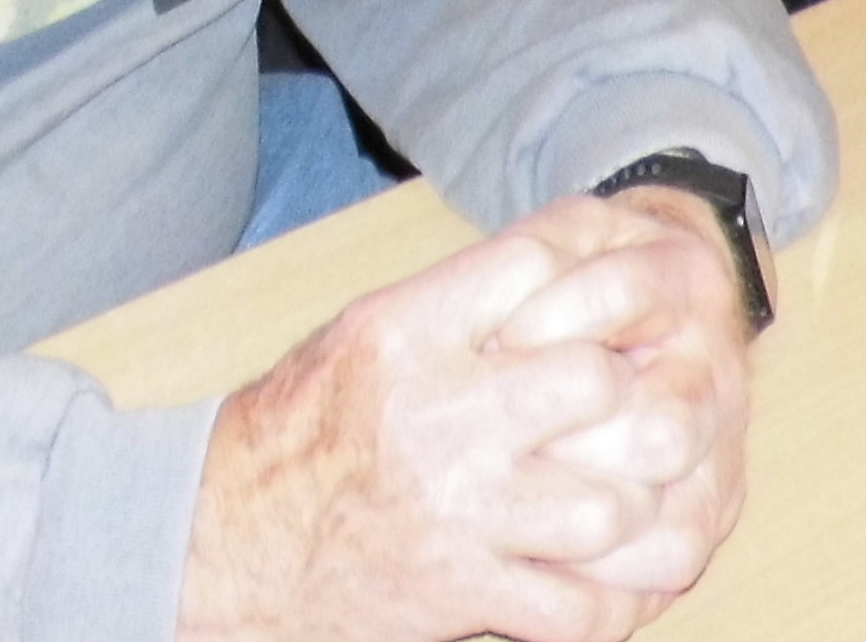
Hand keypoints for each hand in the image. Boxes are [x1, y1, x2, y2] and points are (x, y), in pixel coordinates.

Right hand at [178, 197, 749, 641]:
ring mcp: (458, 514)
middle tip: (634, 400)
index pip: (535, 266)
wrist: (231, 536)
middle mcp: (441, 419)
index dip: (592, 273)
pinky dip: (611, 601)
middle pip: (593, 385)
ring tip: (630, 489)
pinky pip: (576, 610)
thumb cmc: (309, 422)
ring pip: (605, 507)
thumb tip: (571, 259)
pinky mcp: (462, 594)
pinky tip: (613, 574)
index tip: (616, 299)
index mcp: (409, 333)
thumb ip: (461, 298)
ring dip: (631, 502)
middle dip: (627, 391)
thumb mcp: (369, 329)